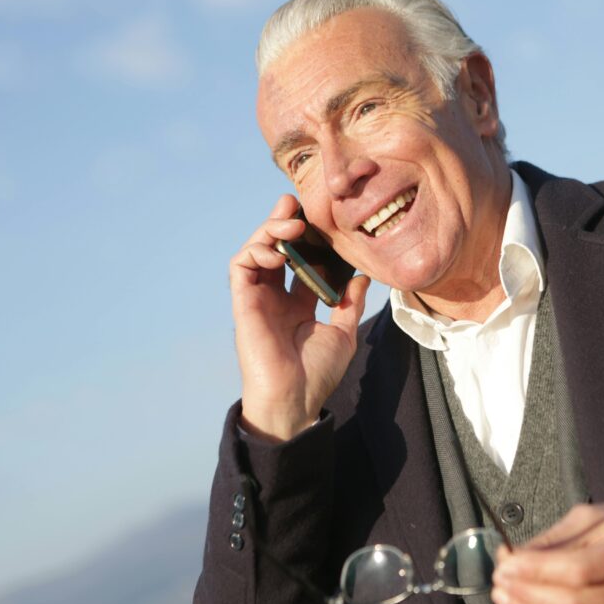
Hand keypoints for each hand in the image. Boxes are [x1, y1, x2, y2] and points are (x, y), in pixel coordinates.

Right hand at [229, 194, 370, 441]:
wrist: (296, 400)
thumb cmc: (317, 374)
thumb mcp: (343, 334)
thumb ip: (350, 304)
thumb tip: (362, 276)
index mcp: (297, 303)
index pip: (300, 260)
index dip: (307, 237)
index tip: (320, 217)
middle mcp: (275, 297)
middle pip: (275, 248)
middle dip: (283, 222)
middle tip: (298, 204)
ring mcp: (258, 298)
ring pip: (255, 250)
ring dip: (269, 230)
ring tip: (292, 223)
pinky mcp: (244, 303)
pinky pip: (242, 267)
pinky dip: (256, 251)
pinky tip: (278, 250)